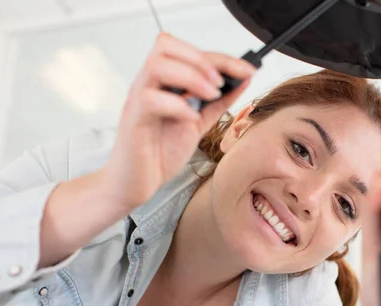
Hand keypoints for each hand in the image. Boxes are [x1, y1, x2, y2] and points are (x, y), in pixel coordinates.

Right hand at [101, 33, 255, 208]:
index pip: (188, 51)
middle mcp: (148, 85)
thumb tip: (243, 81)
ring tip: (211, 95)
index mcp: (163, 82)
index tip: (247, 70)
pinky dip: (176, 105)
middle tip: (221, 82)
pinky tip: (191, 117)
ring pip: (157, 66)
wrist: (135, 183)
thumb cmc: (158, 153)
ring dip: (191, 76)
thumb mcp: (197, 123)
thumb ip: (217, 103)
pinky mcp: (134, 120)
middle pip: (167, 46)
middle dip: (202, 60)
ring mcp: (138, 100)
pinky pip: (150, 99)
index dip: (221, 57)